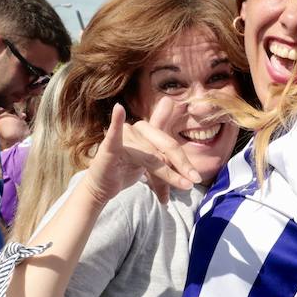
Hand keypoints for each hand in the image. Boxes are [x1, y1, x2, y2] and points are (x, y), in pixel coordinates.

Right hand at [82, 100, 200, 206]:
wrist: (101, 187)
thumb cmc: (125, 170)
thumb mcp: (150, 162)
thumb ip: (165, 152)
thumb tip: (177, 128)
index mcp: (148, 133)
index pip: (170, 144)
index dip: (183, 160)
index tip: (195, 177)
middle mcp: (138, 131)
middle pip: (165, 146)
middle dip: (181, 166)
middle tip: (194, 181)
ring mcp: (124, 138)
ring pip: (151, 156)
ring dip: (167, 174)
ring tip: (182, 185)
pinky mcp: (109, 147)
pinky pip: (114, 135)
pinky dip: (116, 122)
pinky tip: (119, 109)